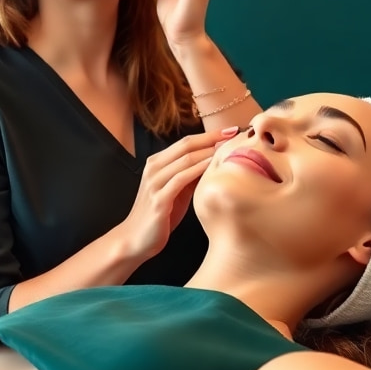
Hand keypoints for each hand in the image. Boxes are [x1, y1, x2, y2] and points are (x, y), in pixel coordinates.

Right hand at [120, 128, 233, 263]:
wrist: (136, 239)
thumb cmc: (161, 213)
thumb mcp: (177, 190)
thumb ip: (191, 174)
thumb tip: (216, 161)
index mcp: (157, 162)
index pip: (186, 142)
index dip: (209, 134)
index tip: (231, 129)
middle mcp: (154, 168)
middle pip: (186, 145)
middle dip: (212, 138)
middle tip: (234, 133)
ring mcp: (154, 183)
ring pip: (185, 159)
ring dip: (208, 152)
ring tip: (229, 148)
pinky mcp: (159, 200)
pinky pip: (181, 180)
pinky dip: (198, 170)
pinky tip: (213, 167)